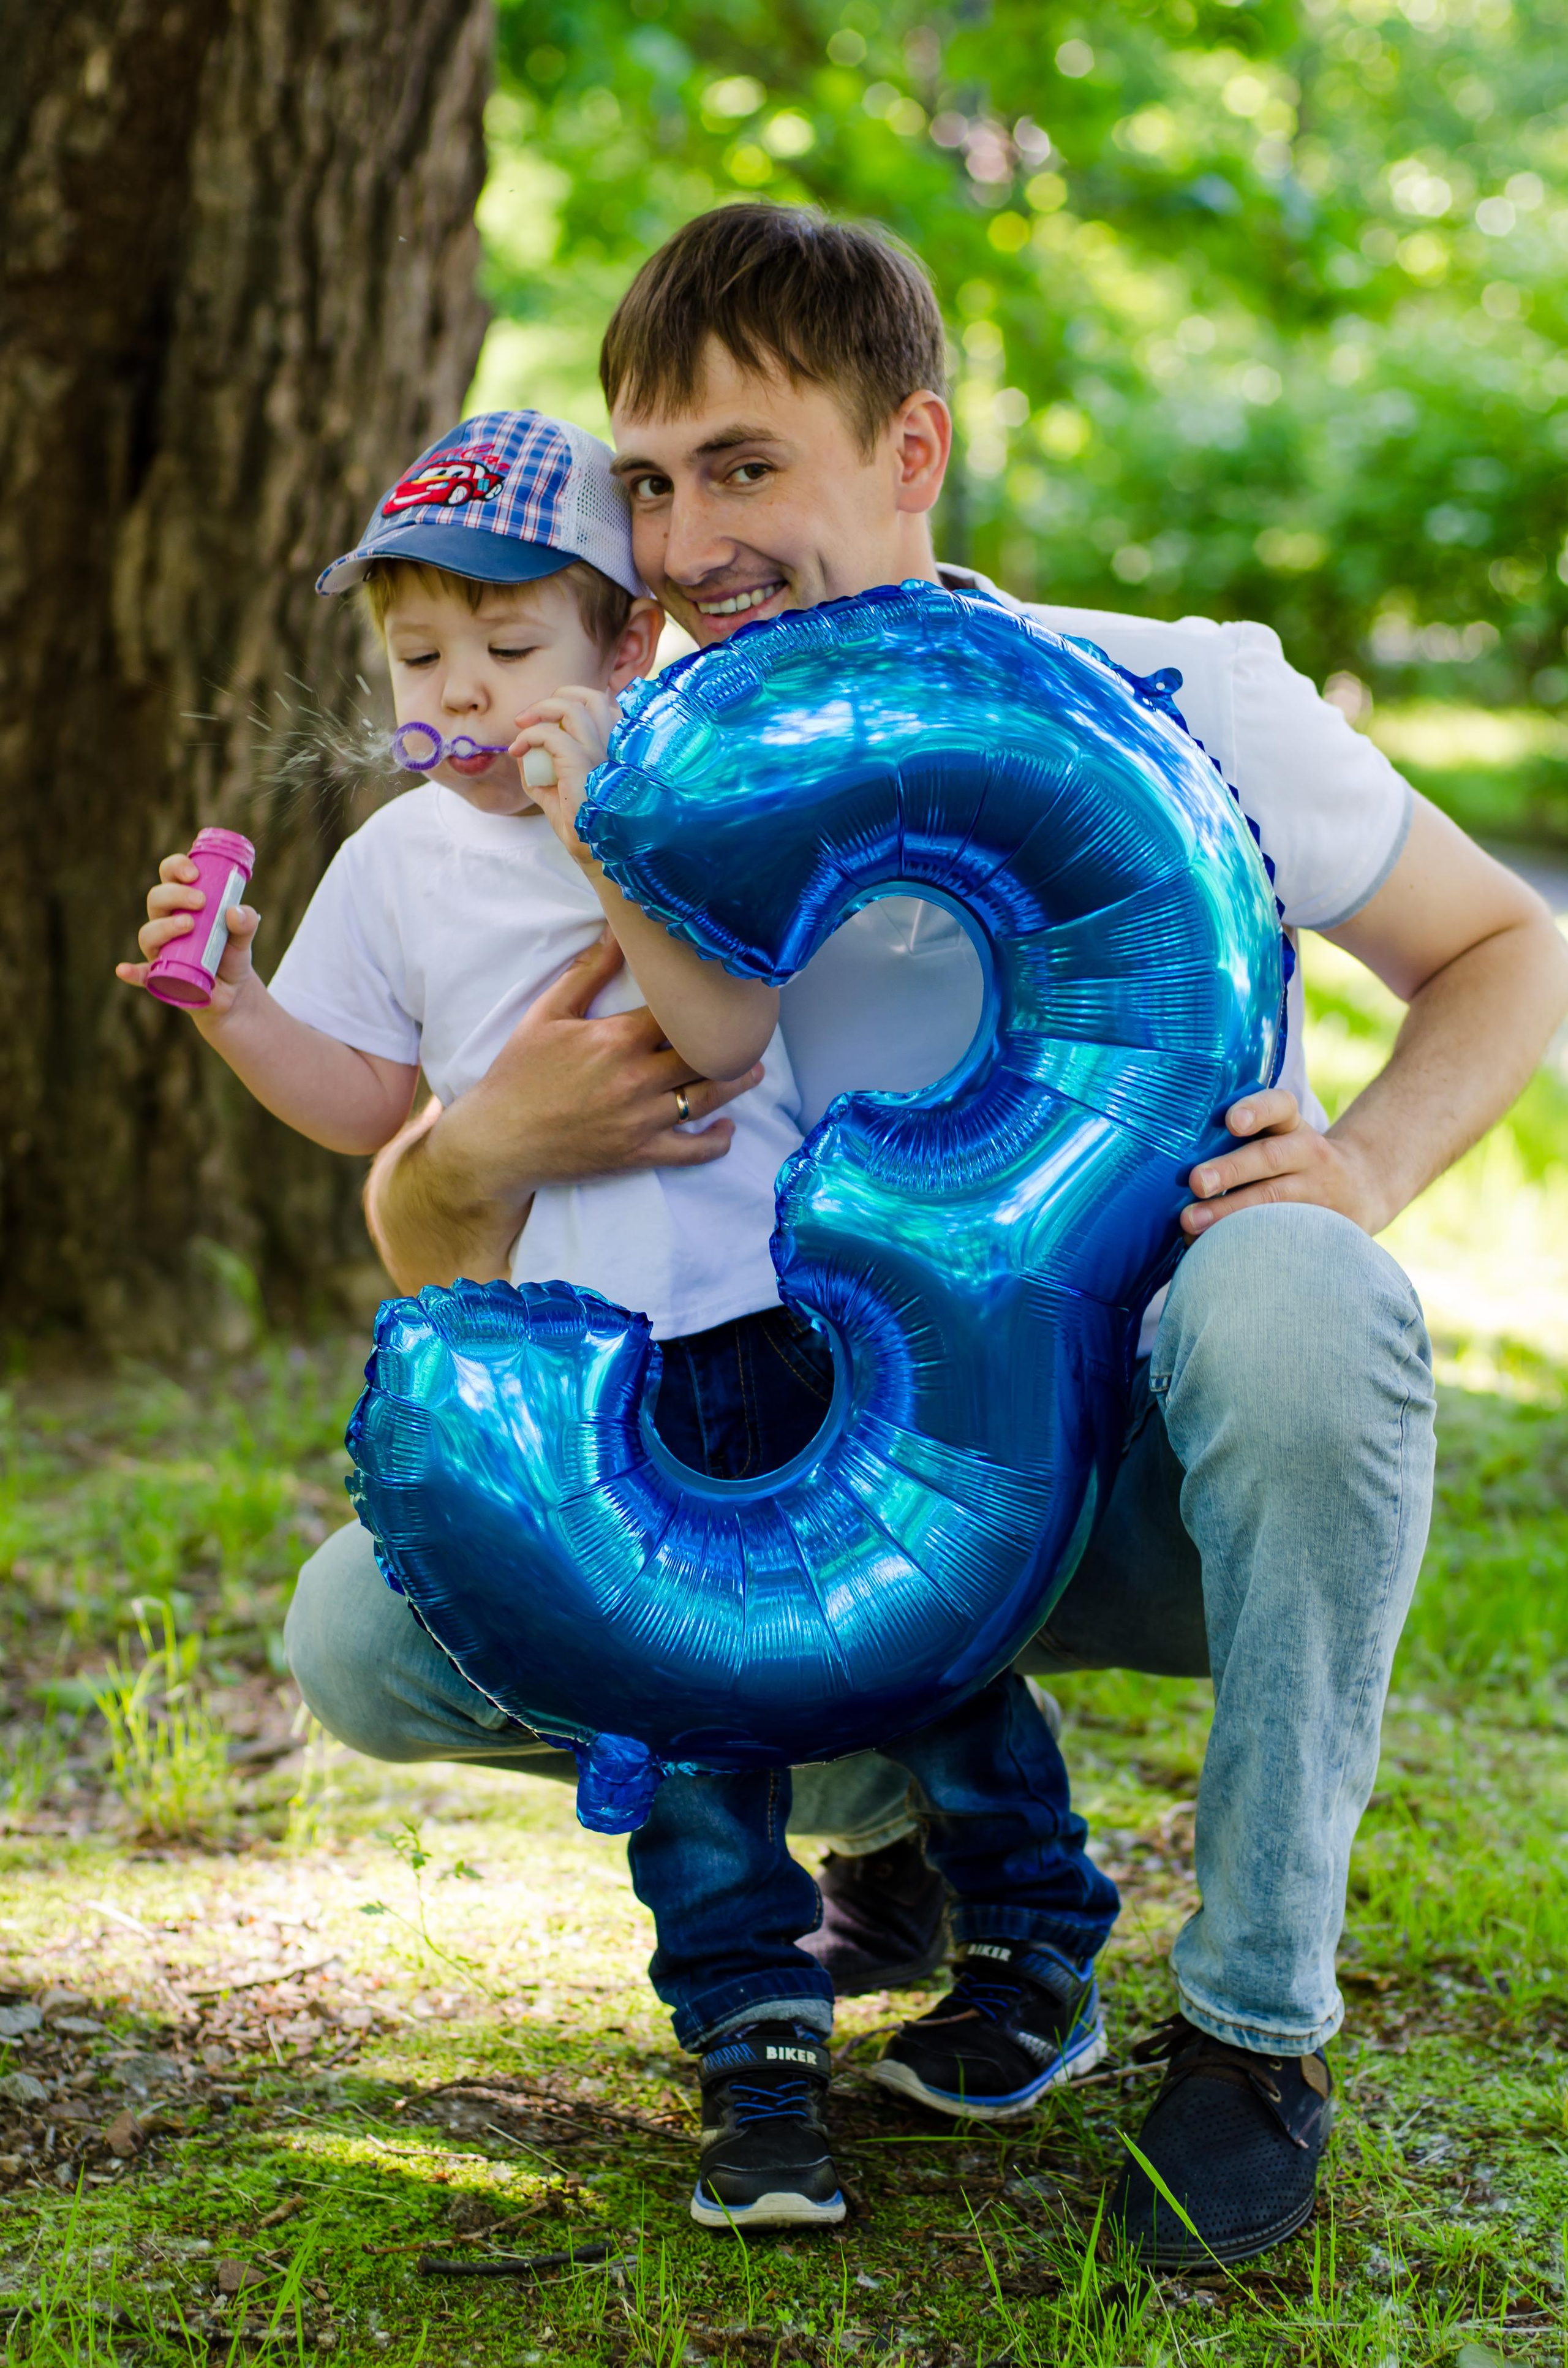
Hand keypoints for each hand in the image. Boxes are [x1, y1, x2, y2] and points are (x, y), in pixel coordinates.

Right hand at [114, 852, 259, 1017]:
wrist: (234, 990)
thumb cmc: (230, 953)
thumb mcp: (244, 936)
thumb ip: (246, 923)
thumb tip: (235, 912)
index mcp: (182, 903)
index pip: (169, 876)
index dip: (176, 867)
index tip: (194, 873)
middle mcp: (165, 921)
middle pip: (156, 899)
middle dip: (175, 895)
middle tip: (201, 901)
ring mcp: (160, 949)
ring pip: (148, 933)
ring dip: (164, 927)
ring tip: (188, 925)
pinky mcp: (159, 977)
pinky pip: (141, 975)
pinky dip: (131, 972)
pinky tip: (125, 969)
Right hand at [434, 931, 763, 1207]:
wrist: (498, 1140)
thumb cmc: (519, 1074)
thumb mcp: (547, 1014)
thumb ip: (588, 972)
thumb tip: (616, 929)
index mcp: (617, 1038)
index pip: (679, 1012)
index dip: (705, 1000)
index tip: (724, 990)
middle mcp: (637, 1078)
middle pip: (704, 1054)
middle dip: (731, 1041)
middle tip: (749, 1029)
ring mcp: (642, 1119)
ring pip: (707, 1097)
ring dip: (737, 1083)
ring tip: (754, 1070)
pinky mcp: (640, 1154)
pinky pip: (692, 1151)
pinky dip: (716, 1140)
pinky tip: (727, 1128)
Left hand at [508, 687, 616, 861]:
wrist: (595, 854)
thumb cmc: (582, 825)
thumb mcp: (556, 790)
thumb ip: (541, 766)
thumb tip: (522, 747)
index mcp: (617, 747)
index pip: (602, 704)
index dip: (570, 702)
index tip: (542, 721)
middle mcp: (616, 745)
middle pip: (591, 696)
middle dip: (555, 699)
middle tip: (527, 719)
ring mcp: (602, 754)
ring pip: (573, 707)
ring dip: (540, 711)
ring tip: (521, 730)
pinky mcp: (584, 766)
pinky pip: (552, 734)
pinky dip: (529, 736)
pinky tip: (517, 751)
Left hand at [1180, 1088, 1379, 1237]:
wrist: (1361, 1188)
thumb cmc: (1292, 1161)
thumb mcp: (1280, 1136)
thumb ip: (1237, 1140)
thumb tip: (1168, 1162)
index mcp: (1292, 1125)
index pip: (1279, 1106)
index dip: (1256, 1111)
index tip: (1232, 1121)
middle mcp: (1308, 1153)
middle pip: (1270, 1157)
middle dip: (1231, 1170)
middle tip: (1195, 1181)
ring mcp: (1317, 1191)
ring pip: (1275, 1201)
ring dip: (1230, 1213)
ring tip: (1191, 1225)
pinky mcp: (1322, 1225)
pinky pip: (1283, 1235)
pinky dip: (1249, 1243)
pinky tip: (1215, 1252)